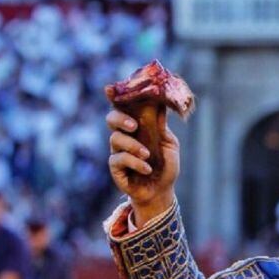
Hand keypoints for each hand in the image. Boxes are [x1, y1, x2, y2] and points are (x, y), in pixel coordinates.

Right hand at [107, 107, 178, 224]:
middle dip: (120, 119)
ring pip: (115, 139)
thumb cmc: (165, 165)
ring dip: (133, 146)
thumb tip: (160, 103)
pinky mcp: (115, 167)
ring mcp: (118, 151)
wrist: (162, 190)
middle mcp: (124, 136)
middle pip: (111, 119)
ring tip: (147, 155)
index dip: (115, 97)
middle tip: (134, 126)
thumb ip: (161, 126)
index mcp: (136, 127)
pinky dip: (134, 162)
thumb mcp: (168, 143)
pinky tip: (147, 168)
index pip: (123, 108)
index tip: (109, 88)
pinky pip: (118, 159)